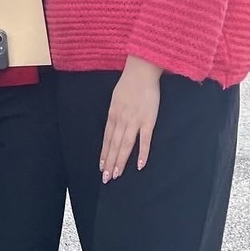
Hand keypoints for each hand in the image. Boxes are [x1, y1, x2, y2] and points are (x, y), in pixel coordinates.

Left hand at [100, 55, 161, 182]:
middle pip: (114, 145)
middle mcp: (121, 120)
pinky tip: (140, 165)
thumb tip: (113, 126)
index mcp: (113, 114)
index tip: (101, 167)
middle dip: (109, 162)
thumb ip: (115, 113)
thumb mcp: (116, 98)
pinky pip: (144, 140)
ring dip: (120, 161)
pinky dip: (142, 153)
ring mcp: (134, 121)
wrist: (141, 72)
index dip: (104, 153)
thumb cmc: (129, 84)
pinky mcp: (148, 120)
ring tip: (117, 175)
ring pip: (126, 145)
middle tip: (106, 178)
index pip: (107, 138)